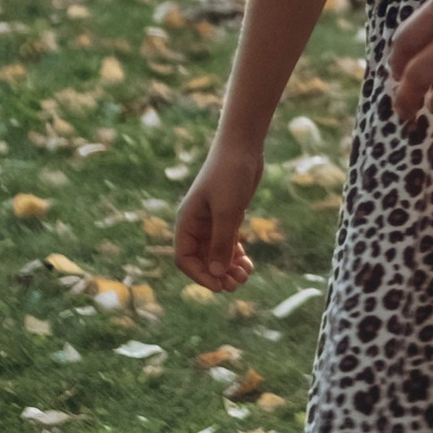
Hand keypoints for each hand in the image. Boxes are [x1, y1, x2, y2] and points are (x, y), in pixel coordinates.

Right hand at [172, 133, 262, 289]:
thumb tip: (217, 273)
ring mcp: (213, 222)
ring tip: (245, 276)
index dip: (200, 275)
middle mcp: (197, 224)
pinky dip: (237, 256)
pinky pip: (228, 245)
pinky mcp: (228, 218)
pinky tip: (248, 264)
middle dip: (218, 274)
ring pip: (217, 254)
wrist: (243, 147)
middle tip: (237, 284)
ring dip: (229, 268)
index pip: (184, 258)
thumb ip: (221, 243)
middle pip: (202, 260)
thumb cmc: (230, 175)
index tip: (220, 285)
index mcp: (187, 222)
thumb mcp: (227, 212)